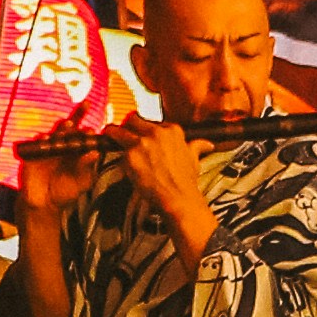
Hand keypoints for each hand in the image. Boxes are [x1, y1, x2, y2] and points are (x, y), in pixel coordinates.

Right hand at [12, 121, 101, 215]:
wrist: (44, 203)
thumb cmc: (65, 192)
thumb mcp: (80, 183)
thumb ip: (86, 168)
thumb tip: (95, 153)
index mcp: (77, 153)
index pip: (83, 138)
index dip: (87, 132)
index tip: (90, 131)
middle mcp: (64, 147)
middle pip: (69, 130)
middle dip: (74, 123)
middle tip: (76, 123)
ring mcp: (49, 149)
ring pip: (55, 134)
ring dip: (61, 128)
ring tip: (67, 124)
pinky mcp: (34, 154)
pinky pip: (37, 144)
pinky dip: (41, 140)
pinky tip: (45, 138)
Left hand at [117, 114, 213, 257]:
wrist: (178, 197)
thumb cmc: (186, 181)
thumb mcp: (194, 159)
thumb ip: (197, 146)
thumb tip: (207, 144)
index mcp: (172, 130)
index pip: (151, 121)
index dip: (143, 128)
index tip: (140, 133)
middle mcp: (156, 132)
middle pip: (132, 119)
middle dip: (126, 125)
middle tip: (121, 132)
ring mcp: (142, 142)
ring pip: (119, 130)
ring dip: (113, 133)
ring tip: (109, 136)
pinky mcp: (130, 154)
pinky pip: (118, 151)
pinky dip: (118, 156)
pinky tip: (120, 161)